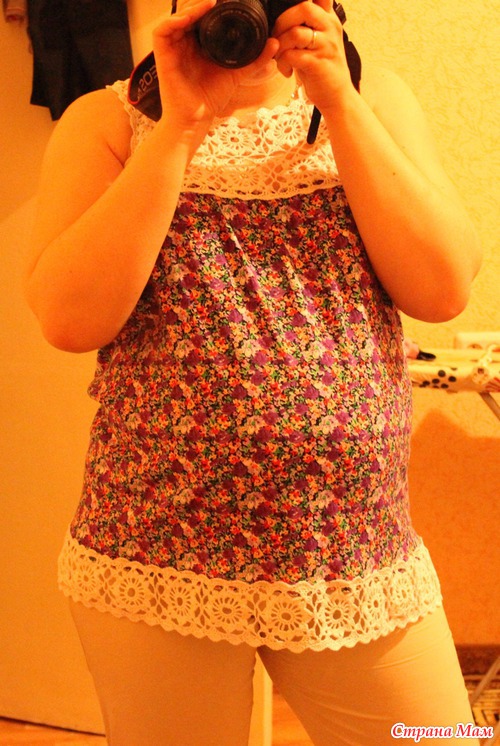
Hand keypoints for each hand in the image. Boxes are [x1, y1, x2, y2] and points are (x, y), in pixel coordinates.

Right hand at [152, 0, 279, 125]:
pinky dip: (173, 20)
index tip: (228, 0)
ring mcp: (172, 48)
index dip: (212, 6)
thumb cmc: (211, 98)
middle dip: (202, 2)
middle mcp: (184, 42)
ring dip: (191, 7)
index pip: (202, 16)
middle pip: (189, 12)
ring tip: (209, 4)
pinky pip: (161, 31)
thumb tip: (274, 43)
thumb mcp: (237, 74)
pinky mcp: (162, 55)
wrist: (196, 119)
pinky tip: (189, 18)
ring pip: (177, 16)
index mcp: (199, 43)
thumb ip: (255, 59)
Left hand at [272, 0, 354, 112]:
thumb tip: (284, 11)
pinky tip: (286, 71)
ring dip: (280, 46)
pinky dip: (283, 63)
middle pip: (304, 7)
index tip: (288, 14)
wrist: (337, 96)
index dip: (297, 1)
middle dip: (282, 21)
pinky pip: (292, 55)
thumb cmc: (322, 67)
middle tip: (277, 39)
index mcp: (329, 18)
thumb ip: (308, 23)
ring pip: (295, 33)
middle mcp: (330, 28)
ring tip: (281, 58)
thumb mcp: (318, 39)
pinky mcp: (318, 64)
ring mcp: (325, 45)